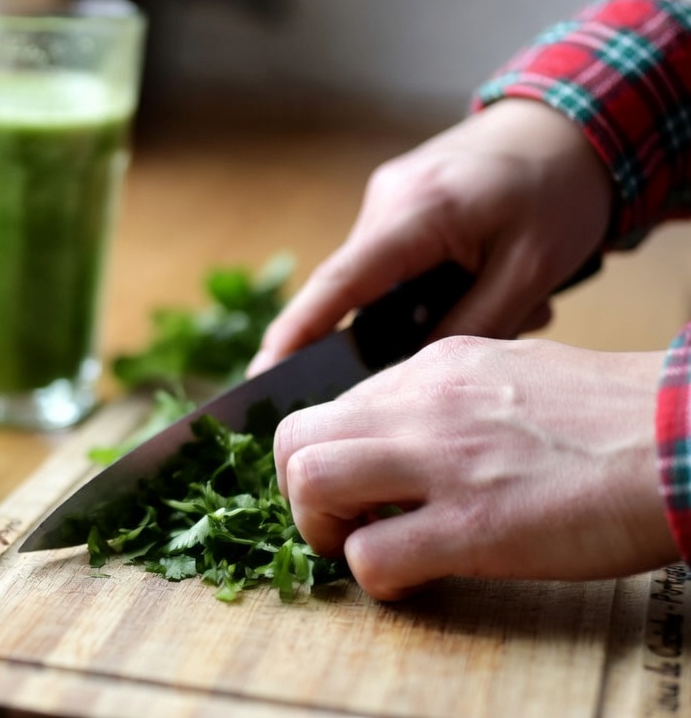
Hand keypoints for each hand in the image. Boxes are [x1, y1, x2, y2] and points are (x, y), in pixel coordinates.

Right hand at [248, 99, 611, 376]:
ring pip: (382, 284)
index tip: (264, 375)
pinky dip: (434, 288)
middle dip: (392, 335)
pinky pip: (397, 265)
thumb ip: (475, 324)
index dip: (297, 334)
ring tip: (510, 300)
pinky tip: (488, 283)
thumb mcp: (533, 267)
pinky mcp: (398, 207)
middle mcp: (386, 203)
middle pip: (356, 292)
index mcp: (417, 212)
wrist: (570, 123)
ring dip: (430, 308)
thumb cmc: (560, 188)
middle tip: (440, 361)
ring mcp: (387, 202)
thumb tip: (418, 378)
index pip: (340, 284)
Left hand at [273, 336, 676, 600]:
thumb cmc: (616, 416)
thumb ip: (452, 396)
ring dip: (321, 529)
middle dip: (299, 489)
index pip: (333, 406)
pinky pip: (371, 556)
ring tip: (362, 547)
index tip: (355, 487)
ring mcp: (442, 463)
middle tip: (341, 521)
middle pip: (294, 438)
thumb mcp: (516, 372)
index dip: (331, 455)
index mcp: (435, 366)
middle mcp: (423, 404)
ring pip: (310, 483)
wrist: (687, 436)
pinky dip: (374, 577)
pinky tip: (412, 579)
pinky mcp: (471, 528)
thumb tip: (411, 428)